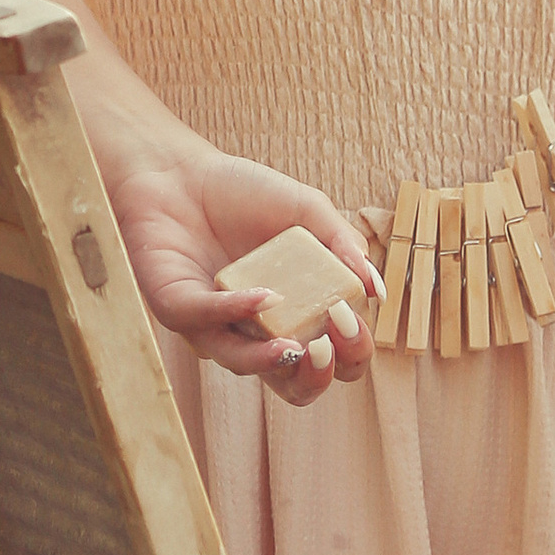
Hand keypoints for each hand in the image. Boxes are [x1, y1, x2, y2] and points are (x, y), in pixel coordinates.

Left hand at [99, 143, 382, 409]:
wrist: (180, 169)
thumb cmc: (243, 193)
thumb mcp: (306, 211)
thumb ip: (343, 246)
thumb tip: (377, 292)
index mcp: (293, 314)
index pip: (333, 358)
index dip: (351, 353)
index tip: (352, 319)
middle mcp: (255, 332)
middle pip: (295, 385)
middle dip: (319, 376)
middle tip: (331, 344)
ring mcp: (213, 325)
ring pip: (244, 365)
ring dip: (275, 359)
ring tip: (299, 344)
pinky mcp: (177, 306)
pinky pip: (205, 321)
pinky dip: (237, 311)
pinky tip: (266, 295)